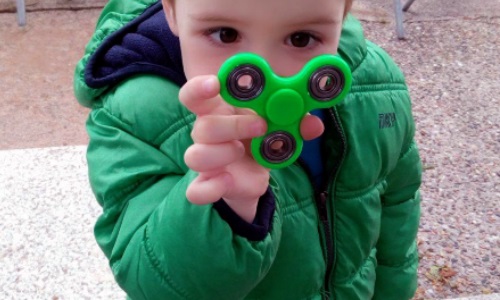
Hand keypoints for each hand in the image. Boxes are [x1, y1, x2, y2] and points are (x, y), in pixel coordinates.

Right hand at [180, 75, 323, 221]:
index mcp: (218, 111)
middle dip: (233, 125)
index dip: (199, 88)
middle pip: (203, 126)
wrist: (254, 175)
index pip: (194, 95)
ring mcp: (204, 160)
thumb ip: (294, 121)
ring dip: (222, 153)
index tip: (215, 84)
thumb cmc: (259, 139)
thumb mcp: (278, 126)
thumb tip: (314, 124)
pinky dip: (209, 188)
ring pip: (195, 156)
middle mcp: (205, 134)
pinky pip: (196, 191)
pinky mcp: (208, 184)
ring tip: (243, 151)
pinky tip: (227, 182)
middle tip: (260, 126)